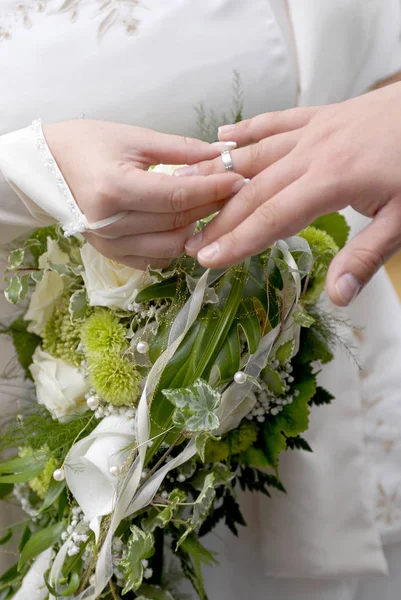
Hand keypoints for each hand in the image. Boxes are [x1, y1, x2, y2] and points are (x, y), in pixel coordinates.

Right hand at [44, 120, 242, 268]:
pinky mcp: (111, 255)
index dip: (213, 188)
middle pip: (177, 222)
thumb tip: (221, 154)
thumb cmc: (88, 144)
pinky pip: (155, 260)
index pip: (176, 196)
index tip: (239, 178)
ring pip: (171, 247)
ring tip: (209, 207)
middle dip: (211, 206)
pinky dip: (174, 245)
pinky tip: (182, 226)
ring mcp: (109, 245)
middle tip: (233, 190)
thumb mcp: (135, 137)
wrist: (48, 167)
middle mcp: (109, 224)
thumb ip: (180, 149)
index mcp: (113, 189)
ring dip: (196, 228)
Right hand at [177, 83, 400, 305]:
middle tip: (191, 241)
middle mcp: (312, 153)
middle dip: (219, 219)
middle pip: (253, 190)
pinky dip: (246, 130)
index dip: (237, 241)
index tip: (207, 258)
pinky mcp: (319, 116)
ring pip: (255, 154)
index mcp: (331, 181)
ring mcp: (313, 131)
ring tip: (188, 192)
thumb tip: (337, 296)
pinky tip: (221, 137)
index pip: (272, 218)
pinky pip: (274, 121)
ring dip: (219, 175)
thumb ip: (366, 257)